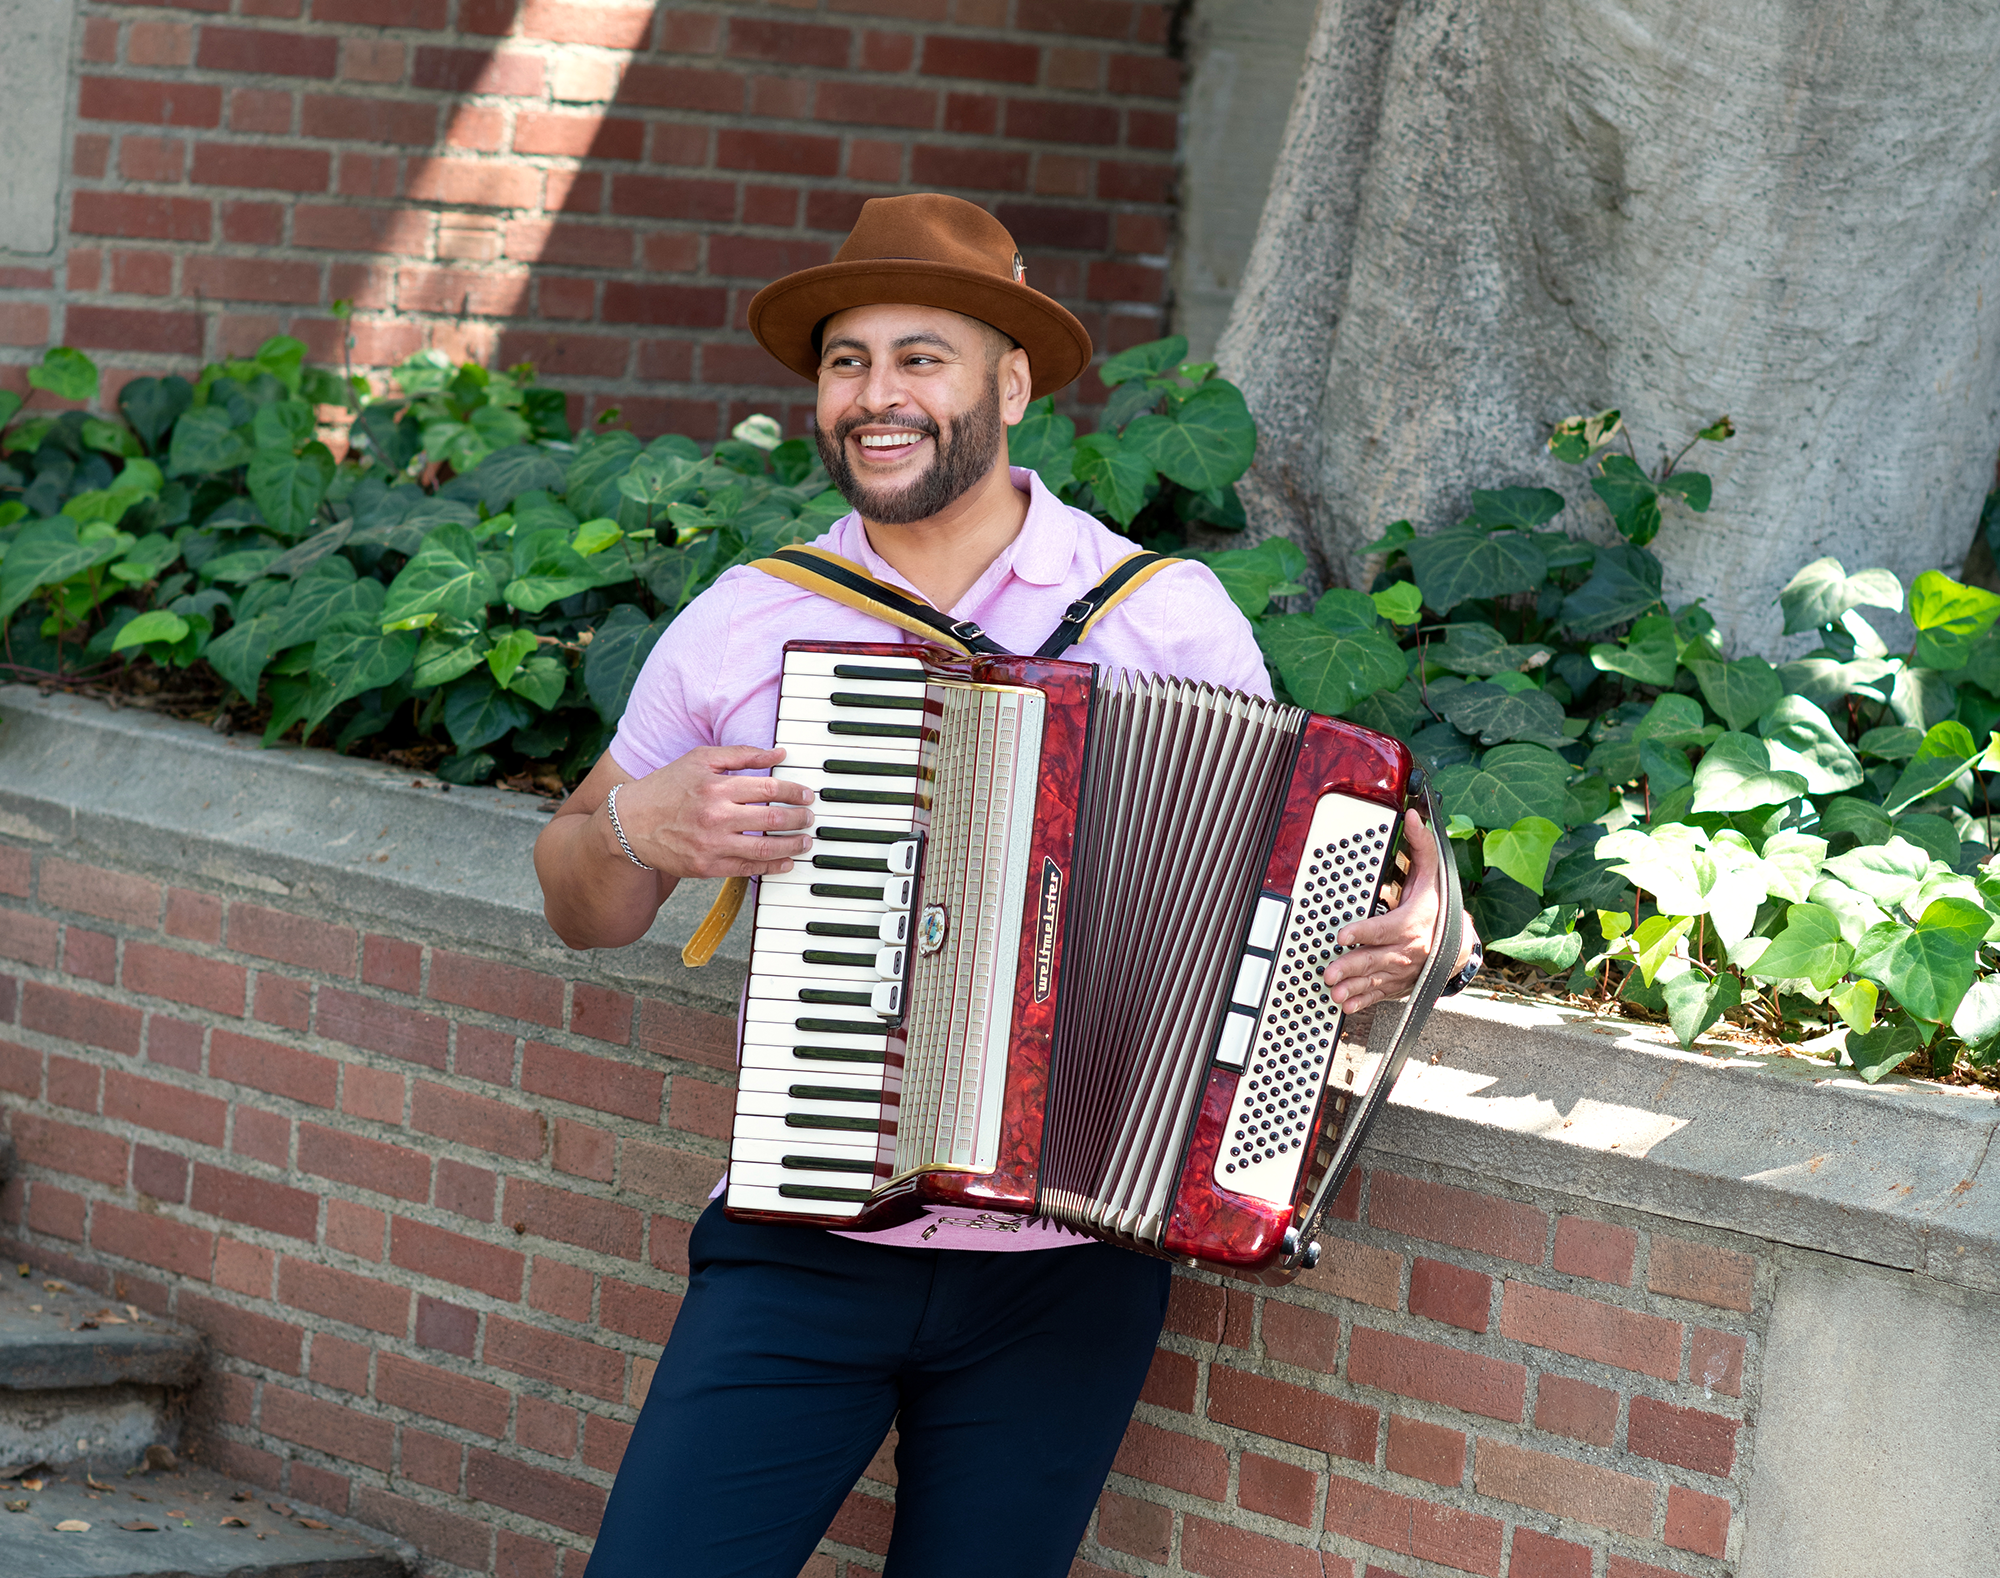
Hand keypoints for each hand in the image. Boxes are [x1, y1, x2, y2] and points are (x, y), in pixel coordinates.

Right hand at [608, 745, 814, 878]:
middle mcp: (715, 816)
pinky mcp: (706, 867)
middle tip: (810, 818)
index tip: (807, 795)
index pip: (769, 787)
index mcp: (716, 786)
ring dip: (792, 845)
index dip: (794, 792)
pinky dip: (771, 866)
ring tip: (805, 841)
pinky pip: (747, 869)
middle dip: (799, 819)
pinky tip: (786, 861)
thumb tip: (779, 753)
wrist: (629, 824)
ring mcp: (711, 844)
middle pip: (772, 819)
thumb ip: (741, 754)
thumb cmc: (667, 787)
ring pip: (764, 848)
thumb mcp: (700, 759)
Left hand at [1320, 809, 1472, 1013]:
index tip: (1343, 935)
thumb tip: (1414, 816)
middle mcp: (1406, 951)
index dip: (1362, 932)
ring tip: (1335, 992)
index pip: (1383, 929)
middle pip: (1375, 959)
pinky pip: (1379, 995)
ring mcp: (1401, 971)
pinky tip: (1347, 1006)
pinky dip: (1363, 1001)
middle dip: (1351, 967)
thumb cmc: (1438, 909)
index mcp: (1409, 925)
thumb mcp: (1433, 875)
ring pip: (1374, 980)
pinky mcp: (1398, 984)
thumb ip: (1422, 846)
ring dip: (1354, 987)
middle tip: (1330, 972)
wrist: (1459, 945)